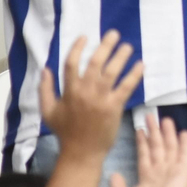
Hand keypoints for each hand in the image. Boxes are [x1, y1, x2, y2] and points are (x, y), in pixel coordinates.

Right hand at [39, 31, 143, 163]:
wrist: (81, 152)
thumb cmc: (65, 132)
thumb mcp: (48, 111)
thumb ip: (45, 89)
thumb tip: (45, 69)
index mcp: (69, 90)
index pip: (72, 63)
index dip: (78, 47)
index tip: (85, 36)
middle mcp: (84, 91)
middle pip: (95, 62)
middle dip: (105, 45)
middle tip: (114, 34)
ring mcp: (100, 99)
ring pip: (112, 71)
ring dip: (121, 56)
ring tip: (128, 47)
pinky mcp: (114, 107)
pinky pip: (126, 87)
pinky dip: (134, 75)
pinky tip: (141, 65)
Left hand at [110, 113, 186, 186]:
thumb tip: (114, 174)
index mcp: (147, 175)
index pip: (144, 154)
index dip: (142, 141)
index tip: (140, 129)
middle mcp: (160, 169)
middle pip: (157, 146)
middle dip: (154, 131)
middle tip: (150, 116)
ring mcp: (173, 168)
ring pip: (170, 146)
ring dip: (168, 133)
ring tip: (165, 119)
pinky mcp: (184, 168)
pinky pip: (184, 152)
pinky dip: (185, 143)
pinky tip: (184, 132)